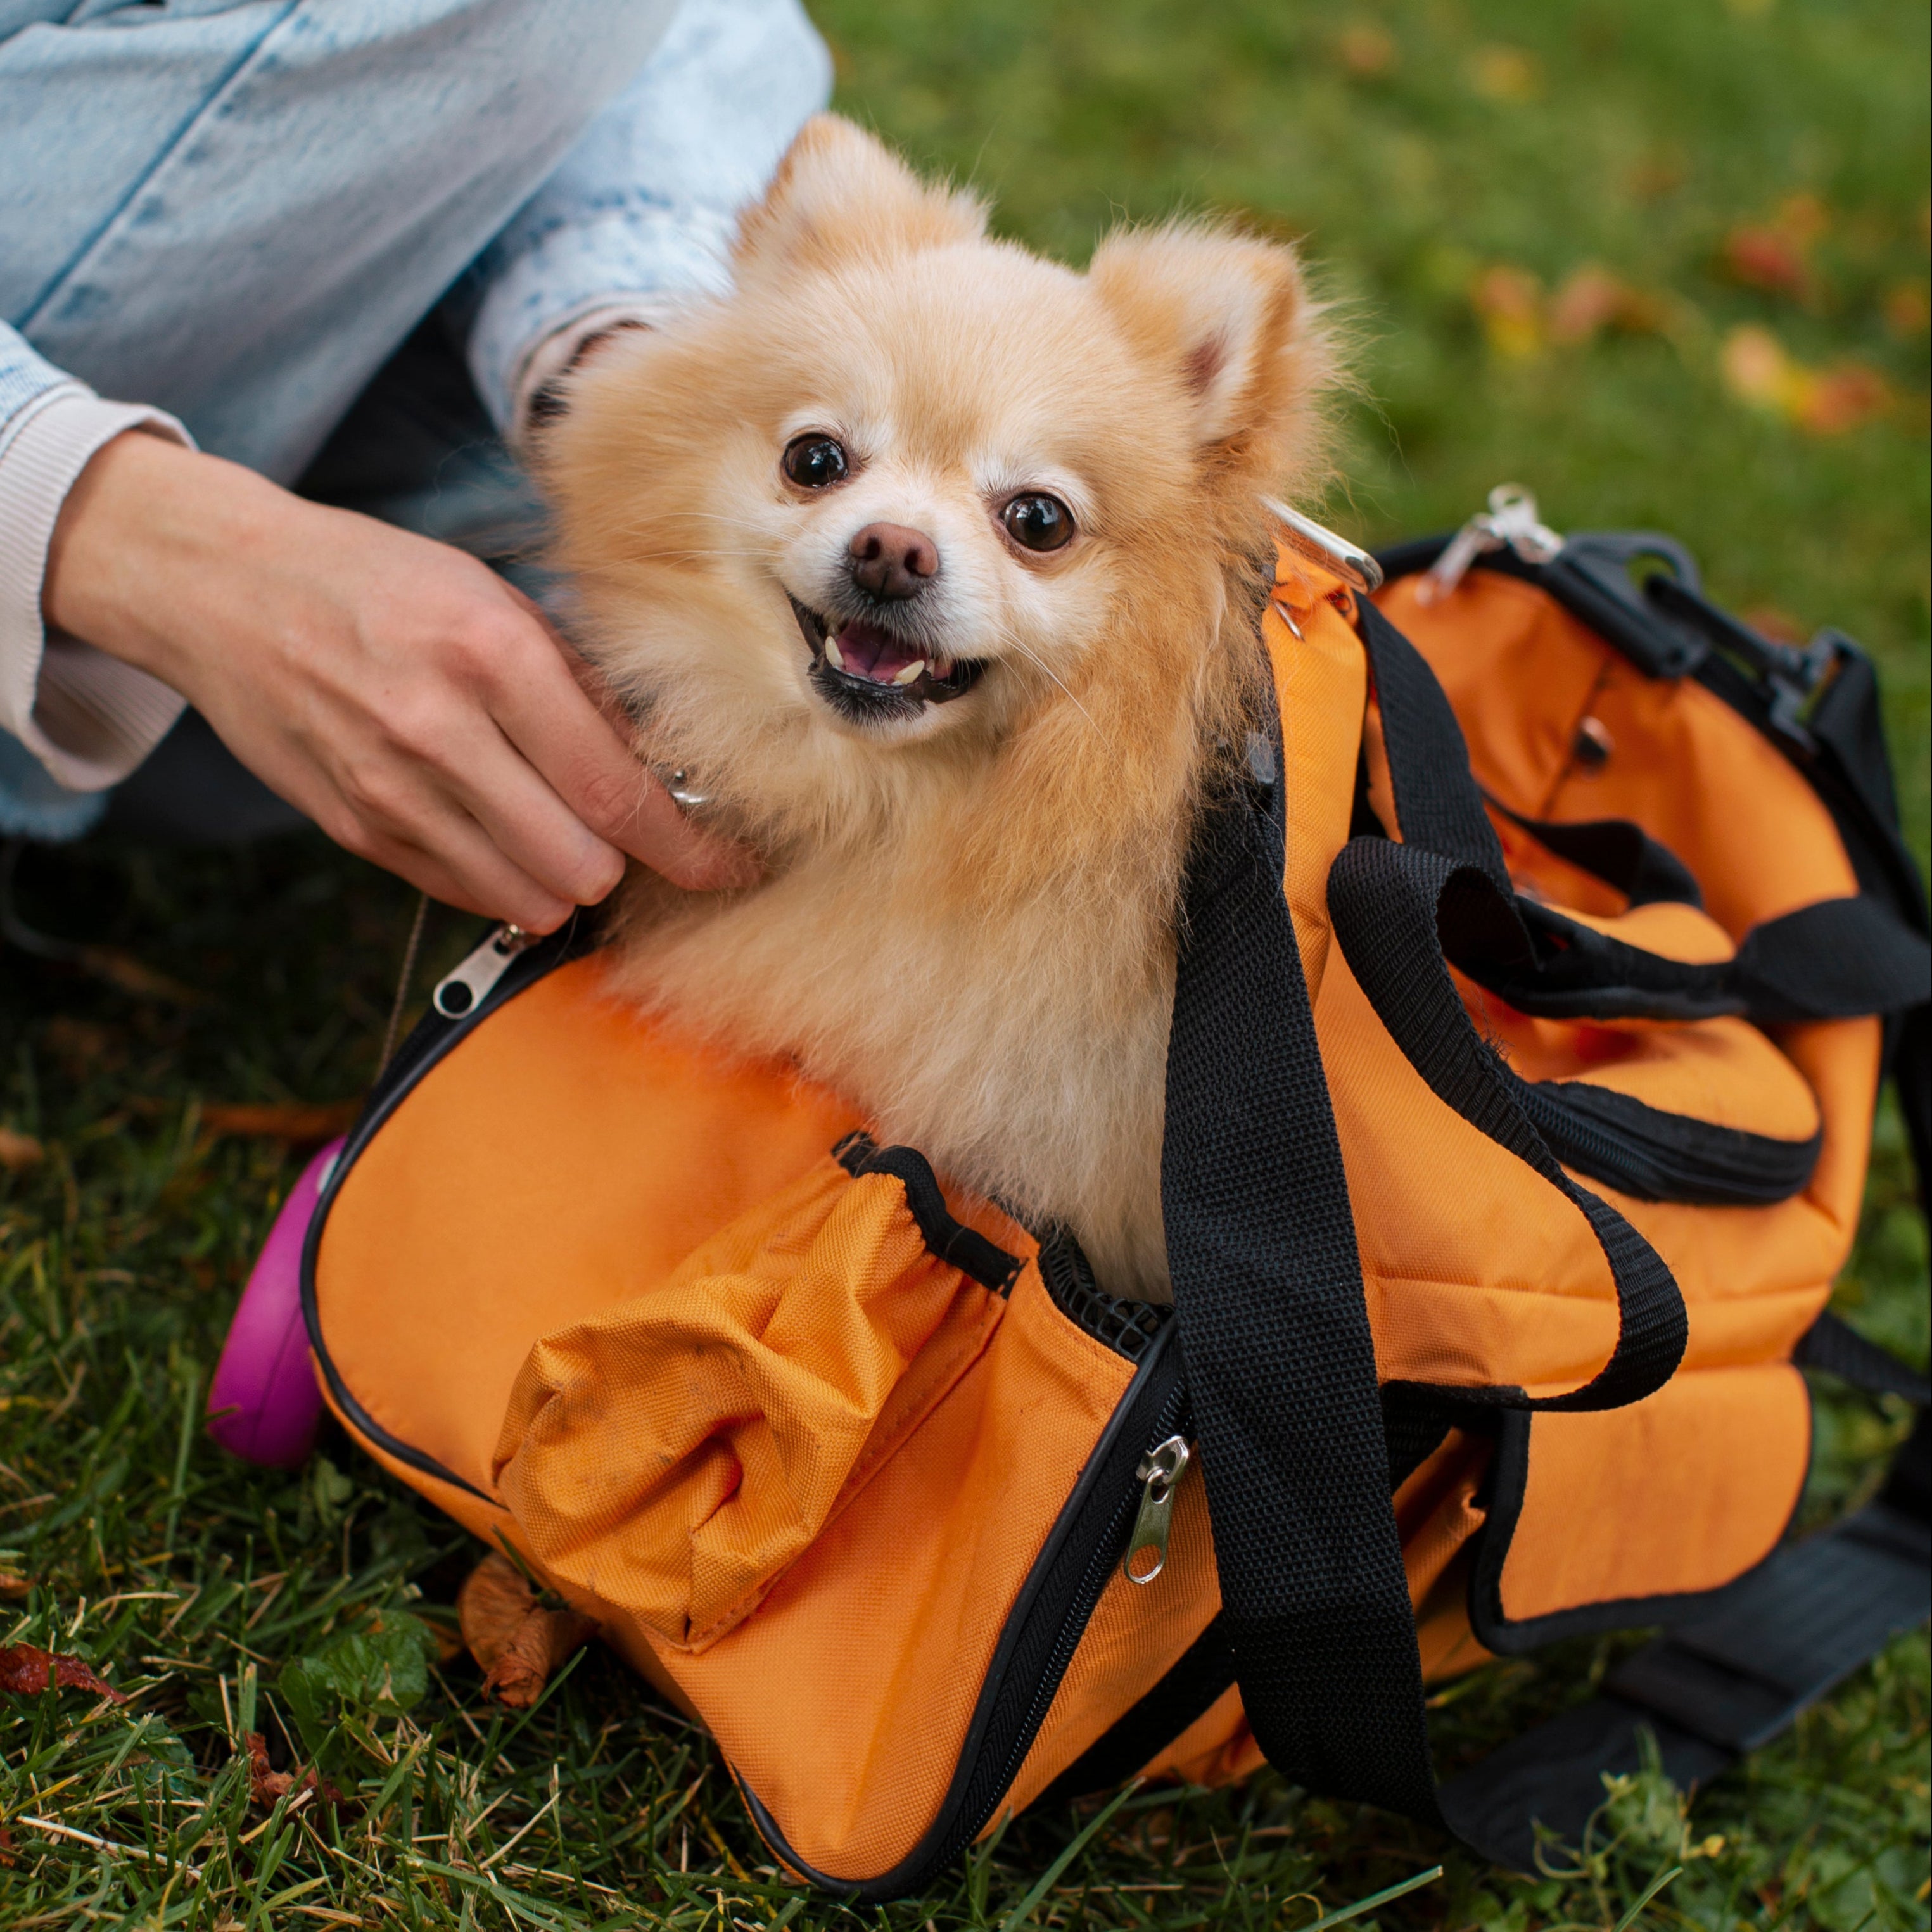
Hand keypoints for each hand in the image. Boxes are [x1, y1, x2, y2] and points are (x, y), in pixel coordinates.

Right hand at [43, 431, 753, 928]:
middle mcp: (437, 730)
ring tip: (567, 832)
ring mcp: (388, 789)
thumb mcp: (496, 602)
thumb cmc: (378, 583)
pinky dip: (506, 881)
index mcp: (490, 655)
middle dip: (626, 864)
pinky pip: (464, 893)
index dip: (691, 847)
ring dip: (567, 880)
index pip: (617, 792)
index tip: (732, 865)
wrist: (224, 587)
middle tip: (635, 834)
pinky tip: (504, 833)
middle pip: (582, 864)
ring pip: (527, 896)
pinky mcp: (354, 828)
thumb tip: (669, 771)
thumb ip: (583, 690)